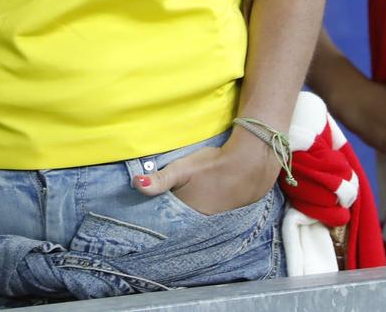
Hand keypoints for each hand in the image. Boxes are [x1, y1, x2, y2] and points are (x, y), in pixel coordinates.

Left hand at [135, 130, 277, 215]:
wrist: (250, 163)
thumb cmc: (213, 165)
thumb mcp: (182, 169)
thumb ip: (160, 179)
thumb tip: (135, 184)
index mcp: (188, 214)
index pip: (170, 217)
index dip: (163, 210)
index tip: (154, 204)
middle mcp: (203, 222)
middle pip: (184, 217)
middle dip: (176, 211)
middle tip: (172, 197)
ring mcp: (220, 218)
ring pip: (200, 215)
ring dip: (193, 209)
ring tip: (189, 196)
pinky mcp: (232, 211)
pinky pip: (215, 212)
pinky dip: (209, 206)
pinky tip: (209, 196)